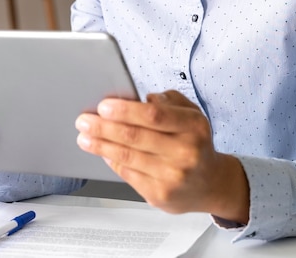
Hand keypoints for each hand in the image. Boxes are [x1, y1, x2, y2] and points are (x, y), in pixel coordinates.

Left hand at [75, 90, 248, 221]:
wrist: (210, 183)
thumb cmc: (194, 141)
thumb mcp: (190, 113)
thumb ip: (167, 101)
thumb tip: (139, 100)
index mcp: (193, 126)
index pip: (154, 116)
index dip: (125, 110)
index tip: (103, 106)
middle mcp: (185, 152)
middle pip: (135, 137)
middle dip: (104, 127)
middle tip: (84, 120)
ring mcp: (172, 177)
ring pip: (127, 157)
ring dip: (101, 145)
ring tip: (84, 137)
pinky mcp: (160, 195)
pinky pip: (128, 174)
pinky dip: (111, 161)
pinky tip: (102, 152)